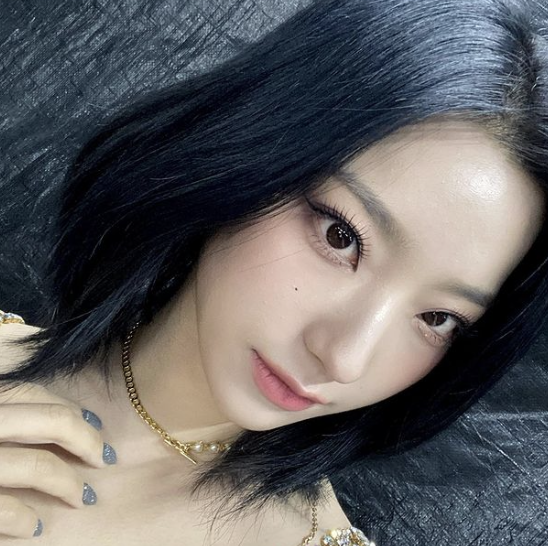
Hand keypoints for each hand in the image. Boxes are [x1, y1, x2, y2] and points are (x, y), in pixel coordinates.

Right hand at [0, 323, 111, 538]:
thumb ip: (1, 403)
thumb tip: (50, 406)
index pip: (34, 393)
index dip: (70, 410)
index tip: (94, 427)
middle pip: (48, 422)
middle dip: (85, 440)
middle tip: (102, 458)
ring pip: (34, 467)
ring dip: (66, 485)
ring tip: (79, 497)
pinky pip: (0, 512)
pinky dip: (24, 521)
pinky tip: (35, 528)